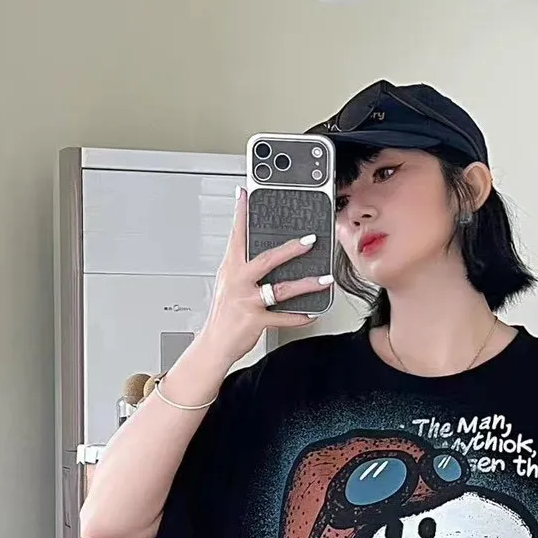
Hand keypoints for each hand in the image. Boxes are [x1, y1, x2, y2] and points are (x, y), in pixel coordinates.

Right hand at [198, 188, 333, 363]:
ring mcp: (247, 301)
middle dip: (290, 249)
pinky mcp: (255, 320)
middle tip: (309, 240)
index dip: (240, 214)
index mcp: (231, 268)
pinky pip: (283, 317)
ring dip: (306, 284)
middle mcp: (238, 281)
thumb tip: (264, 256)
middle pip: (267, 259)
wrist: (214, 343)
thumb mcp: (229, 285)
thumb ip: (244, 268)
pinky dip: (299, 317)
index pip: (236, 236)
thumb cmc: (224, 314)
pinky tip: (311, 314)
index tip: (245, 194)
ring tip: (323, 280)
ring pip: (281, 289)